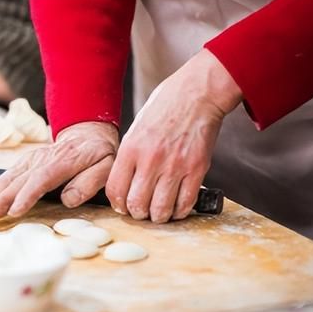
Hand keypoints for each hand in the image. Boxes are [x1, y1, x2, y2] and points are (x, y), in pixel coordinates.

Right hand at [0, 121, 118, 223]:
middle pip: (18, 181)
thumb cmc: (99, 154)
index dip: (25, 196)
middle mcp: (42, 159)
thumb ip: (89, 183)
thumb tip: (69, 200)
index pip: (41, 180)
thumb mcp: (105, 167)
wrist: (88, 133)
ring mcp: (31, 159)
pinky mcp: (25, 162)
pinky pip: (7, 176)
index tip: (13, 212)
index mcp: (63, 161)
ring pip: (8, 178)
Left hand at [106, 48, 241, 222]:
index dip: (118, 204)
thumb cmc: (165, 106)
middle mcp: (150, 160)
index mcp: (131, 149)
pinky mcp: (196, 169)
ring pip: (160, 210)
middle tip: (141, 210)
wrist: (197, 94)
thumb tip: (125, 181)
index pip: (115, 190)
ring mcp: (174, 166)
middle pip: (136, 205)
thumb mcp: (136, 128)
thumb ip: (129, 155)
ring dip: (158, 217)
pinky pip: (185, 203)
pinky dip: (179, 211)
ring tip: (158, 212)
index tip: (123, 205)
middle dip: (137, 213)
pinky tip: (176, 207)